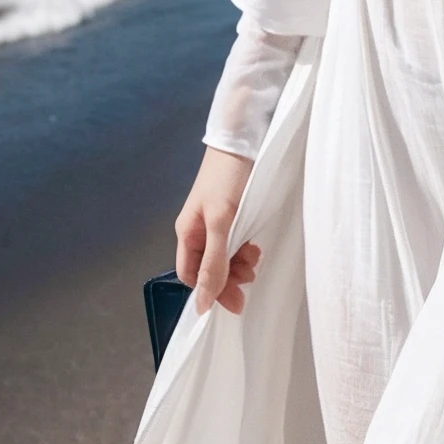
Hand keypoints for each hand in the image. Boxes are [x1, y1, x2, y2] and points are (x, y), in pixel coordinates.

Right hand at [175, 148, 260, 315]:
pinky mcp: (233, 212)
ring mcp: (216, 221)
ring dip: (240, 262)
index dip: (210, 291)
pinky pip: (236, 240)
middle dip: (229, 276)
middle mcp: (199, 229)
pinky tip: (256, 244)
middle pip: (209, 268)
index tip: (235, 300)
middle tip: (252, 275)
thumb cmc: (228, 177)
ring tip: (256, 256)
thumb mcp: (221, 222)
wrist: (245, 138)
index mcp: (188, 233)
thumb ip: (213, 262)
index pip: (191, 276)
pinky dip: (246, 247)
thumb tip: (202, 304)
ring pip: (225, 255)